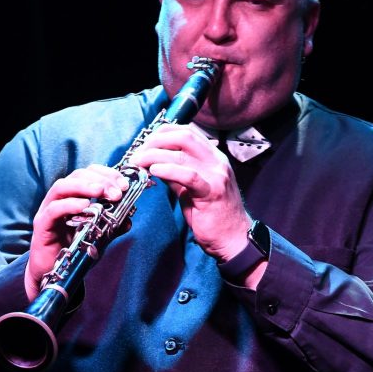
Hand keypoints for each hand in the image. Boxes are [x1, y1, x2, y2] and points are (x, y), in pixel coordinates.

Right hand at [27, 164, 128, 299]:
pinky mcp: (42, 226)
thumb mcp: (98, 237)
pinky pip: (53, 210)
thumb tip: (128, 219)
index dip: (107, 174)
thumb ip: (111, 227)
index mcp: (73, 197)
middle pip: (76, 176)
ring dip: (84, 186)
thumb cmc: (73, 251)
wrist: (54, 274)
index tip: (124, 184)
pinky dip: (69, 205)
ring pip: (61, 187)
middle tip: (117, 192)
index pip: (88, 174)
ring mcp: (48, 211)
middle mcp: (59, 199)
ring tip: (101, 192)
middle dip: (99, 179)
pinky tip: (84, 207)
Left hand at [128, 124, 252, 262]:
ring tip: (139, 162)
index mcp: (214, 158)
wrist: (233, 239)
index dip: (164, 132)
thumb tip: (155, 164)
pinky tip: (154, 171)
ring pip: (182, 153)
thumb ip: (176, 175)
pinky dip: (168, 170)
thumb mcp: (191, 190)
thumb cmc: (213, 217)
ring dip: (154, 155)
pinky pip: (188, 175)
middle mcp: (217, 162)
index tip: (146, 142)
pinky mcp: (212, 192)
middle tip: (139, 153)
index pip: (188, 132)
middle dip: (156, 140)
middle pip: (184, 136)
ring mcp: (216, 176)